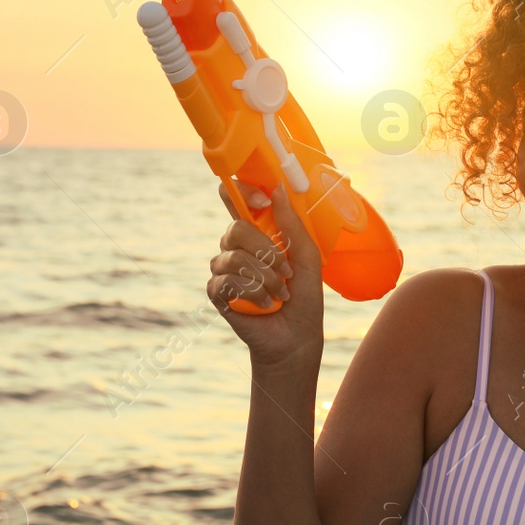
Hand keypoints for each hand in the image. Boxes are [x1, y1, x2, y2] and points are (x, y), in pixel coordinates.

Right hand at [207, 180, 324, 368]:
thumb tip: (278, 188)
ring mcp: (224, 269)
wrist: (296, 335)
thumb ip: (292, 224)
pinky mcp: (217, 292)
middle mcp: (236, 247)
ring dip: (265, 278)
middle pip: (236, 229)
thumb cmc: (304, 295)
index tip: (263, 201)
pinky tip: (265, 304)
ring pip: (233, 257)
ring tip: (280, 294)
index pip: (237, 200)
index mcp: (257, 233)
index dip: (243, 193)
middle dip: (266, 251)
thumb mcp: (307, 257)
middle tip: (285, 272)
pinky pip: (226, 281)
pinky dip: (252, 293)